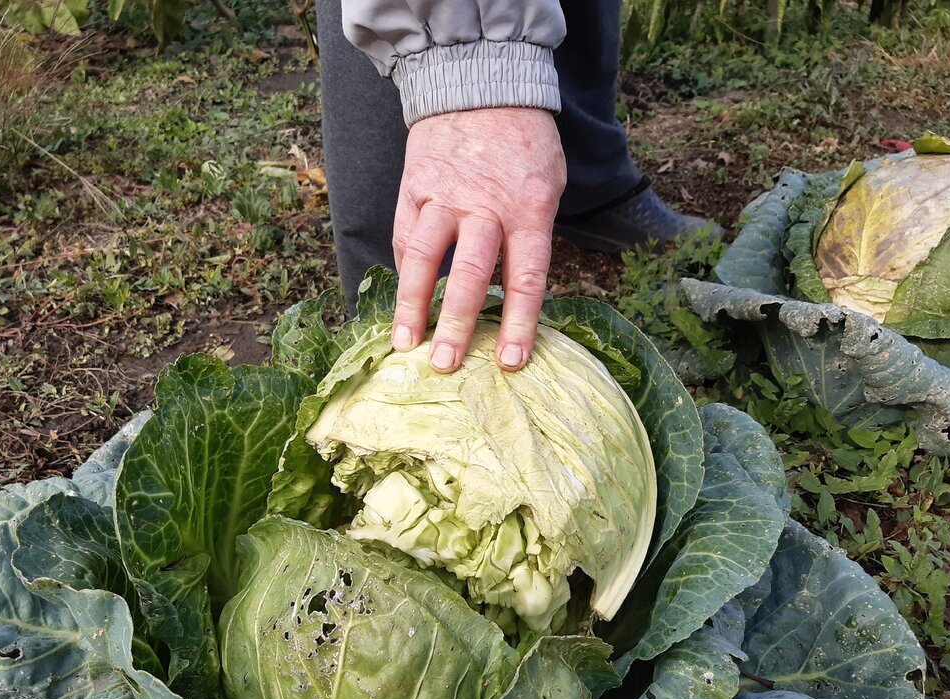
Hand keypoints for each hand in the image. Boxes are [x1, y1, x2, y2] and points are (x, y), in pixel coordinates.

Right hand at [390, 108, 566, 372]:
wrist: (480, 83)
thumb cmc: (524, 144)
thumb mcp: (548, 184)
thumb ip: (531, 234)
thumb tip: (515, 293)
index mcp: (528, 208)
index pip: (526, 276)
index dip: (518, 323)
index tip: (508, 361)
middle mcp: (484, 205)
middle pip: (469, 273)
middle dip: (456, 323)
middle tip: (445, 364)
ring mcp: (444, 195)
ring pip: (423, 257)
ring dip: (412, 305)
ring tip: (404, 343)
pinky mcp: (414, 187)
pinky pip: (404, 235)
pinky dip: (403, 271)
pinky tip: (402, 302)